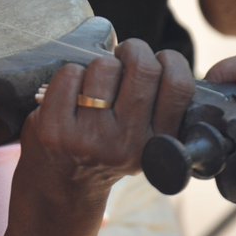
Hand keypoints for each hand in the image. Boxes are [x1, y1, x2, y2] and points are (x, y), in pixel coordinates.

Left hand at [17, 39, 196, 198]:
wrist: (62, 185)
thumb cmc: (106, 147)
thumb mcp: (144, 139)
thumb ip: (158, 107)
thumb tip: (162, 60)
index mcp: (157, 143)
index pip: (179, 87)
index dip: (171, 61)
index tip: (158, 61)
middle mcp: (127, 143)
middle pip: (143, 68)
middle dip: (134, 49)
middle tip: (125, 54)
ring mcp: (90, 138)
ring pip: (105, 66)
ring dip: (100, 64)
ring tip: (96, 82)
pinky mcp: (56, 130)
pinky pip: (71, 74)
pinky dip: (70, 74)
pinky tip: (71, 92)